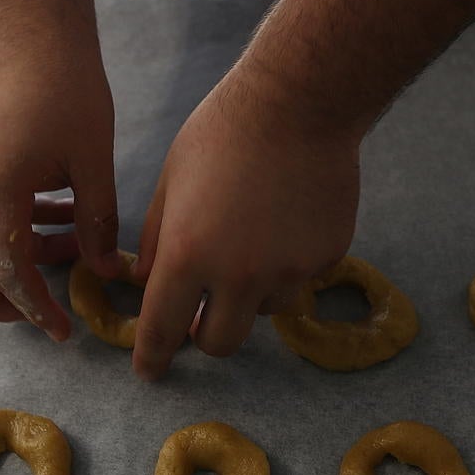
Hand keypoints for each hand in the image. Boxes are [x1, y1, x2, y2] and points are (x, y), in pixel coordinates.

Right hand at [0, 39, 121, 340]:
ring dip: (7, 263)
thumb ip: (97, 221)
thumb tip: (105, 271)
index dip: (36, 309)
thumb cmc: (67, 88)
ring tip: (68, 252)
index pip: (6, 274)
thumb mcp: (93, 160)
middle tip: (41, 311)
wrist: (33, 32)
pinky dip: (8, 232)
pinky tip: (59, 219)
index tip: (65, 330)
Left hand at [131, 68, 361, 379]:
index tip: (149, 371)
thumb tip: (147, 280)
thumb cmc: (222, 133)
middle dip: (205, 334)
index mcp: (188, 255)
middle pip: (219, 342)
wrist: (300, 103)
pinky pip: (301, 279)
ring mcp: (289, 270)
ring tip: (253, 241)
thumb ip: (155, 238)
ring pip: (265, 311)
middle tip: (203, 314)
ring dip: (251, 295)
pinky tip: (287, 220)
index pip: (162, 328)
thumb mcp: (170, 181)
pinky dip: (288, 265)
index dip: (151, 356)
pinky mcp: (327, 258)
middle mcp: (239, 275)